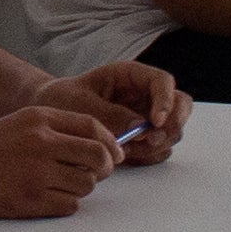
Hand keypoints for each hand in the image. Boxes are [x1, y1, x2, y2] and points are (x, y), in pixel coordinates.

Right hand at [0, 99, 117, 219]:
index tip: (114, 154)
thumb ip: (58, 128)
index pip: (92, 127)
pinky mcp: (30, 200)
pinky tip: (48, 197)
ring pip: (86, 184)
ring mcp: (36, 173)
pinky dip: (66, 204)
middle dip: (104, 168)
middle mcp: (41, 143)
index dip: (111, 142)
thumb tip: (101, 145)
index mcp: (39, 119)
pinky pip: (70, 205)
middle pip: (97, 156)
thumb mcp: (20, 123)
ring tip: (61, 185)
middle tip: (98, 173)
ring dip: (82, 187)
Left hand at [51, 60, 187, 164]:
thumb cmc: (62, 99)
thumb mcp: (80, 103)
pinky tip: (125, 155)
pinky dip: (148, 155)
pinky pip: (159, 148)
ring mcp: (146, 117)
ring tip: (126, 149)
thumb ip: (110, 114)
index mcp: (131, 76)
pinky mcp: (143, 137)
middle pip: (181, 105)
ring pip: (173, 130)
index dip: (165, 101)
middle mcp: (145, 95)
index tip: (155, 122)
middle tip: (151, 141)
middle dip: (173, 124)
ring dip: (158, 143)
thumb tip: (141, 127)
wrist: (50, 114)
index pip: (163, 81)